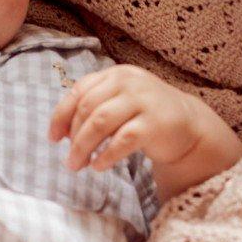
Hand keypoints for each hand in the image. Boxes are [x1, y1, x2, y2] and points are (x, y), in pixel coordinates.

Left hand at [48, 65, 241, 203]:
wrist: (189, 124)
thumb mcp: (119, 103)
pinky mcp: (154, 124)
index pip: (79, 91)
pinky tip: (98, 166)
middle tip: (69, 160)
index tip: (53, 138)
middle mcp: (129, 82)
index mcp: (116, 74)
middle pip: (87, 108)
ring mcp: (143, 101)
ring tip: (77, 165)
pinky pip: (122, 141)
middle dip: (72, 137)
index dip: (61, 116)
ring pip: (100, 122)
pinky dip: (106, 155)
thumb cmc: (145, 115)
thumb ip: (93, 108)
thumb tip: (60, 132)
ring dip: (82, 147)